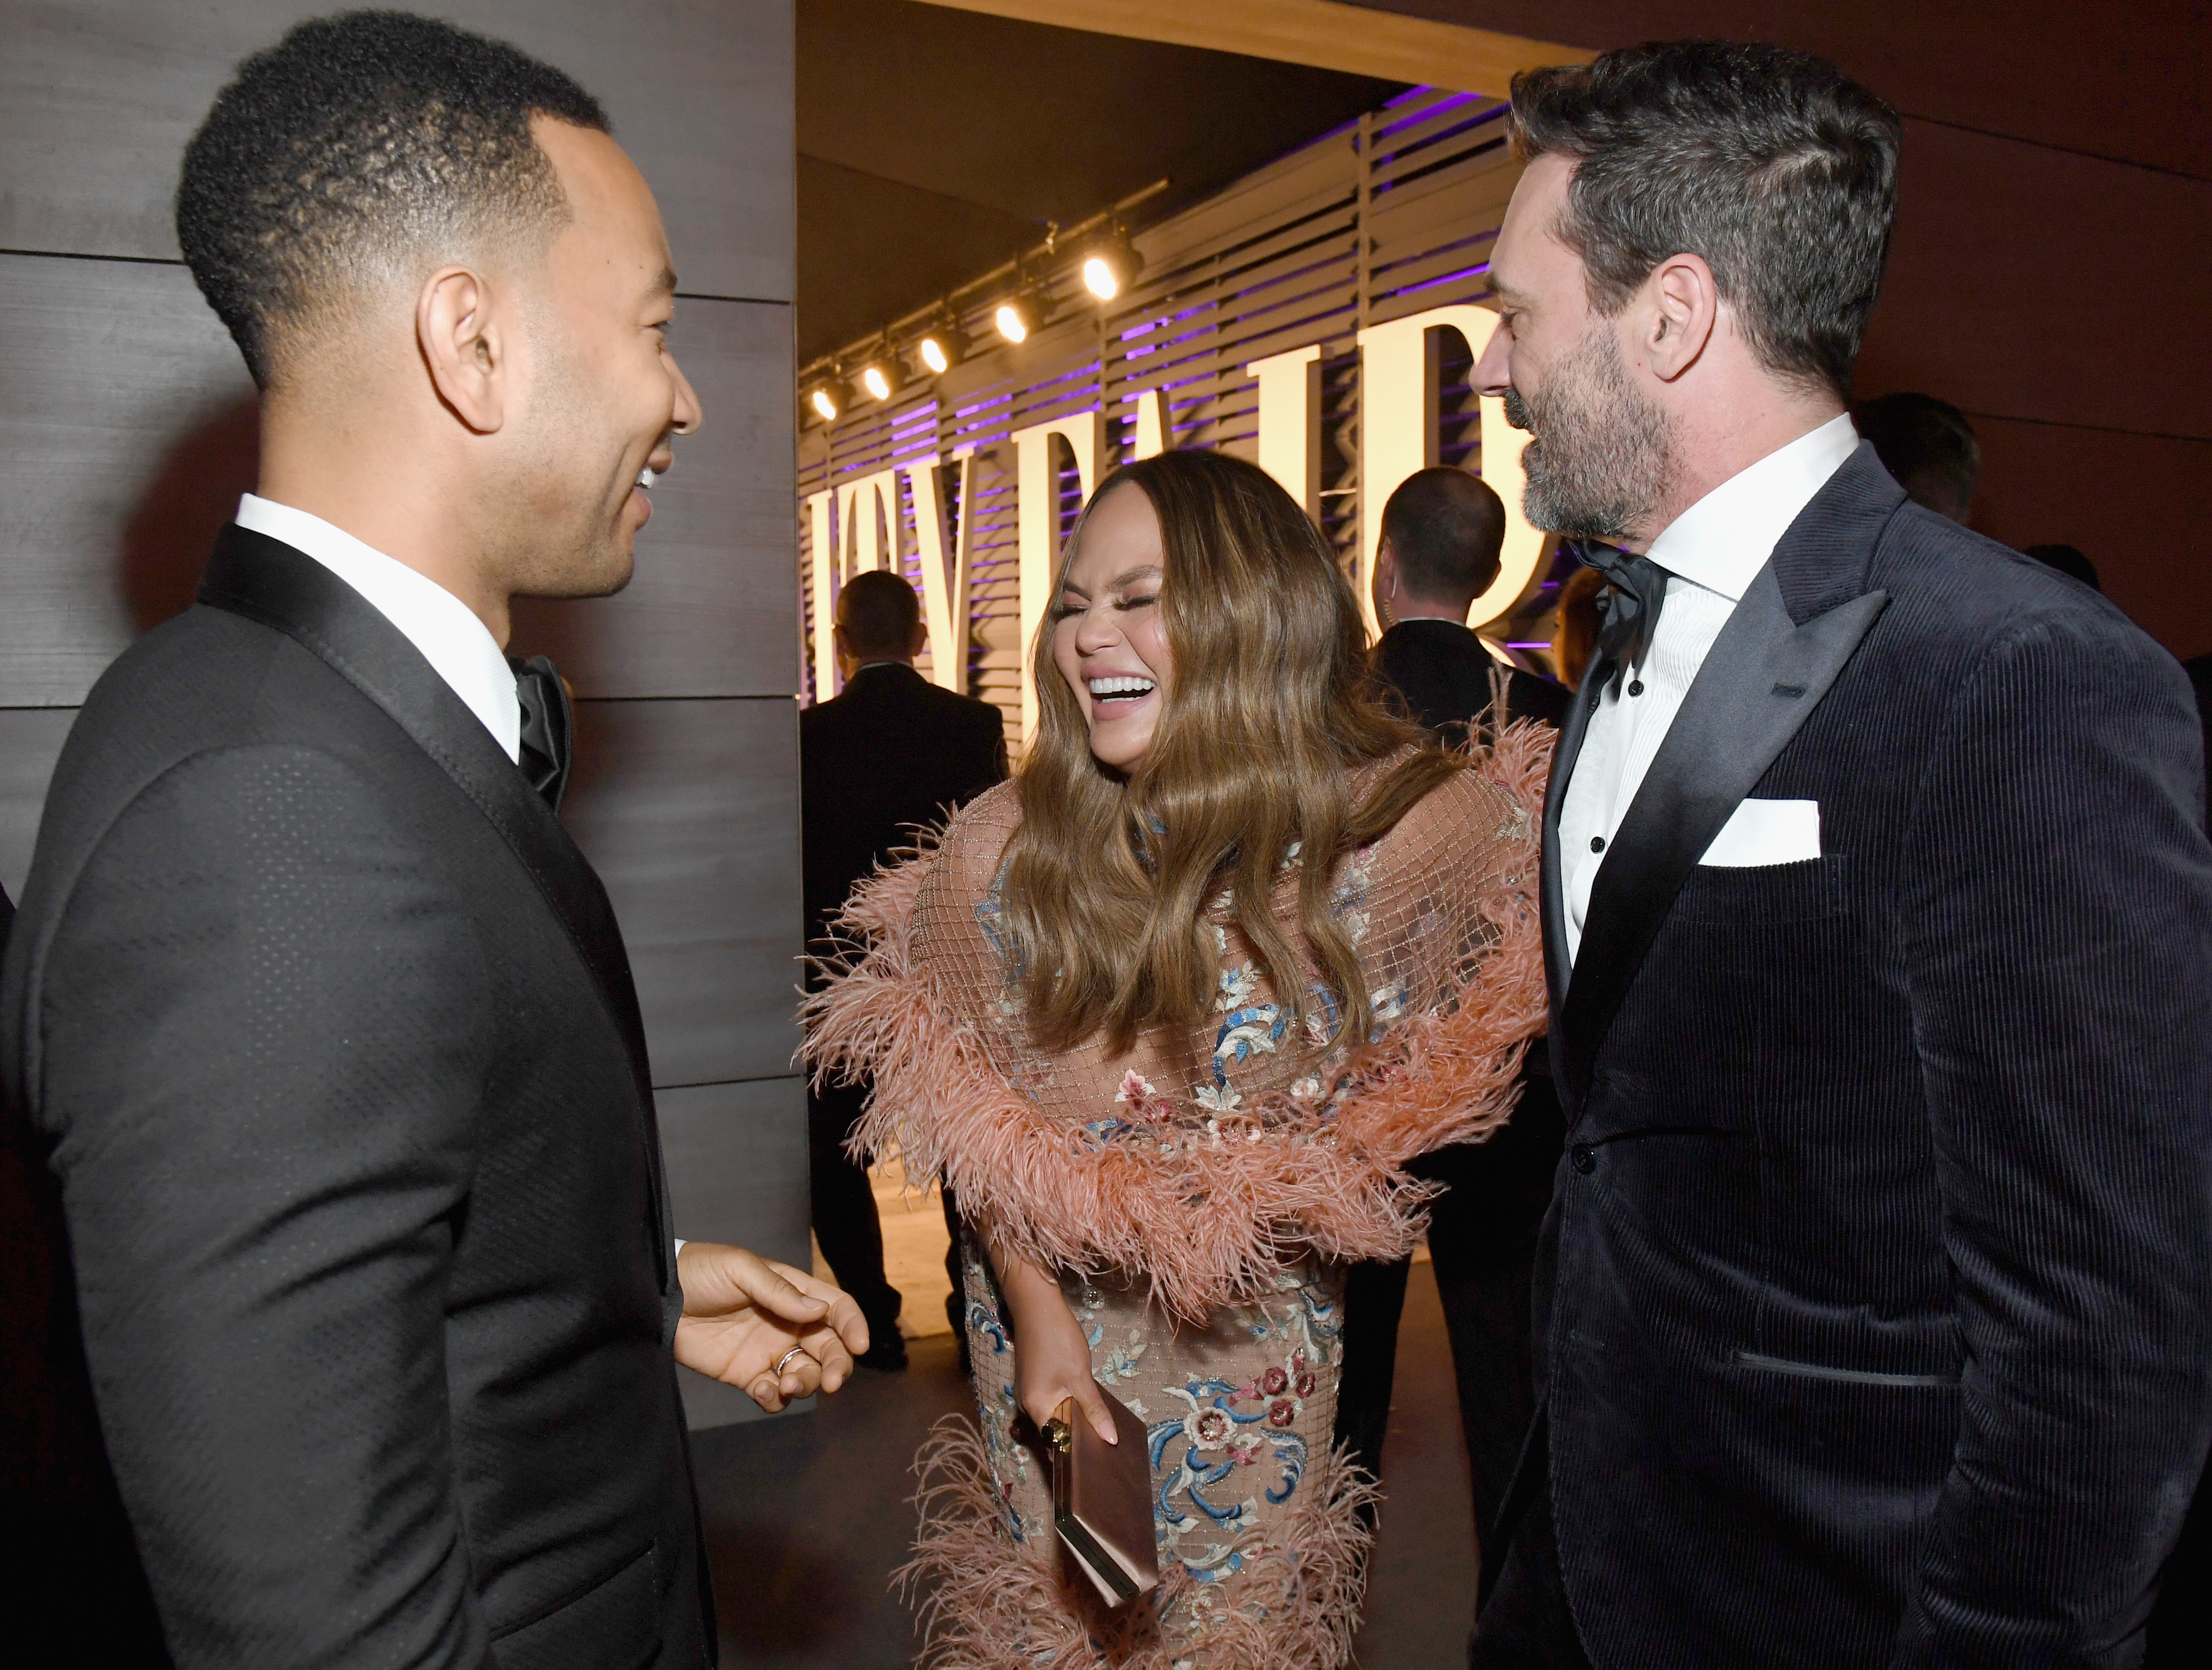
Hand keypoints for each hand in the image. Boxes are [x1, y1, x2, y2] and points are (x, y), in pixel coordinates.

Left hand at [672, 1242, 869, 1411]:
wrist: (656, 1298)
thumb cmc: (700, 1271)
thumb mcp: (741, 1269)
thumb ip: (779, 1291)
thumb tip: (821, 1310)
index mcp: (792, 1293)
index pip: (836, 1308)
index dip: (852, 1325)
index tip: (859, 1345)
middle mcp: (787, 1323)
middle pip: (829, 1348)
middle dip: (837, 1366)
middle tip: (831, 1382)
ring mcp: (767, 1351)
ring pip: (805, 1373)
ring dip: (807, 1384)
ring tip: (787, 1385)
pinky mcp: (745, 1374)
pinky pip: (773, 1393)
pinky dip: (777, 1399)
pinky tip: (765, 1392)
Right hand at [998, 1250, 1116, 1444]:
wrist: (1037, 1304)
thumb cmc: (1058, 1341)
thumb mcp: (1080, 1377)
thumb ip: (1094, 1410)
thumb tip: (1111, 1440)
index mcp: (1036, 1409)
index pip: (1055, 1443)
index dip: (1076, 1452)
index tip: (1100, 1458)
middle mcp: (1027, 1405)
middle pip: (1054, 1430)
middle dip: (1078, 1436)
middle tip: (1107, 1441)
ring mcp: (1029, 1391)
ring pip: (1055, 1414)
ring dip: (1074, 1418)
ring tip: (1101, 1425)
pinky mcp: (1034, 1379)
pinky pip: (1052, 1401)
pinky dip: (1068, 1404)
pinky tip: (1086, 1403)